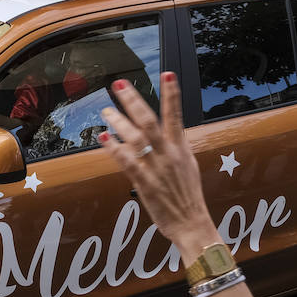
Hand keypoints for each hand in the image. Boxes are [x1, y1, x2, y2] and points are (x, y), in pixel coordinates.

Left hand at [99, 73, 216, 257]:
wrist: (192, 223)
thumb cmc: (188, 195)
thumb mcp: (189, 164)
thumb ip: (177, 145)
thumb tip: (170, 129)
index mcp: (181, 147)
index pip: (176, 115)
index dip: (172, 94)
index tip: (168, 73)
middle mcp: (169, 154)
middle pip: (149, 121)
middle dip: (133, 100)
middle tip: (119, 85)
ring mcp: (157, 168)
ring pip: (136, 138)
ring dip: (119, 121)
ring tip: (106, 110)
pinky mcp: (145, 184)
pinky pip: (128, 163)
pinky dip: (115, 149)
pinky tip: (104, 138)